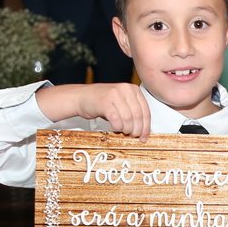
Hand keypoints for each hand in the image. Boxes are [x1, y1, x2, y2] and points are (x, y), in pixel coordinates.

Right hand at [35, 83, 150, 140]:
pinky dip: (117, 126)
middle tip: (133, 136)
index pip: (145, 111)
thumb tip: (143, 130)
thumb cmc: (102, 102)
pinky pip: (115, 118)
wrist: (81, 97)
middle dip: (137, 130)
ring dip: (127, 129)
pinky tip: (115, 128)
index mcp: (133, 89)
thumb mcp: (122, 103)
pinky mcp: (104, 101)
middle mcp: (125, 89)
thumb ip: (132, 112)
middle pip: (137, 115)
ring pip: (128, 118)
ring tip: (124, 132)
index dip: (146, 127)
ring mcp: (114, 94)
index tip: (144, 137)